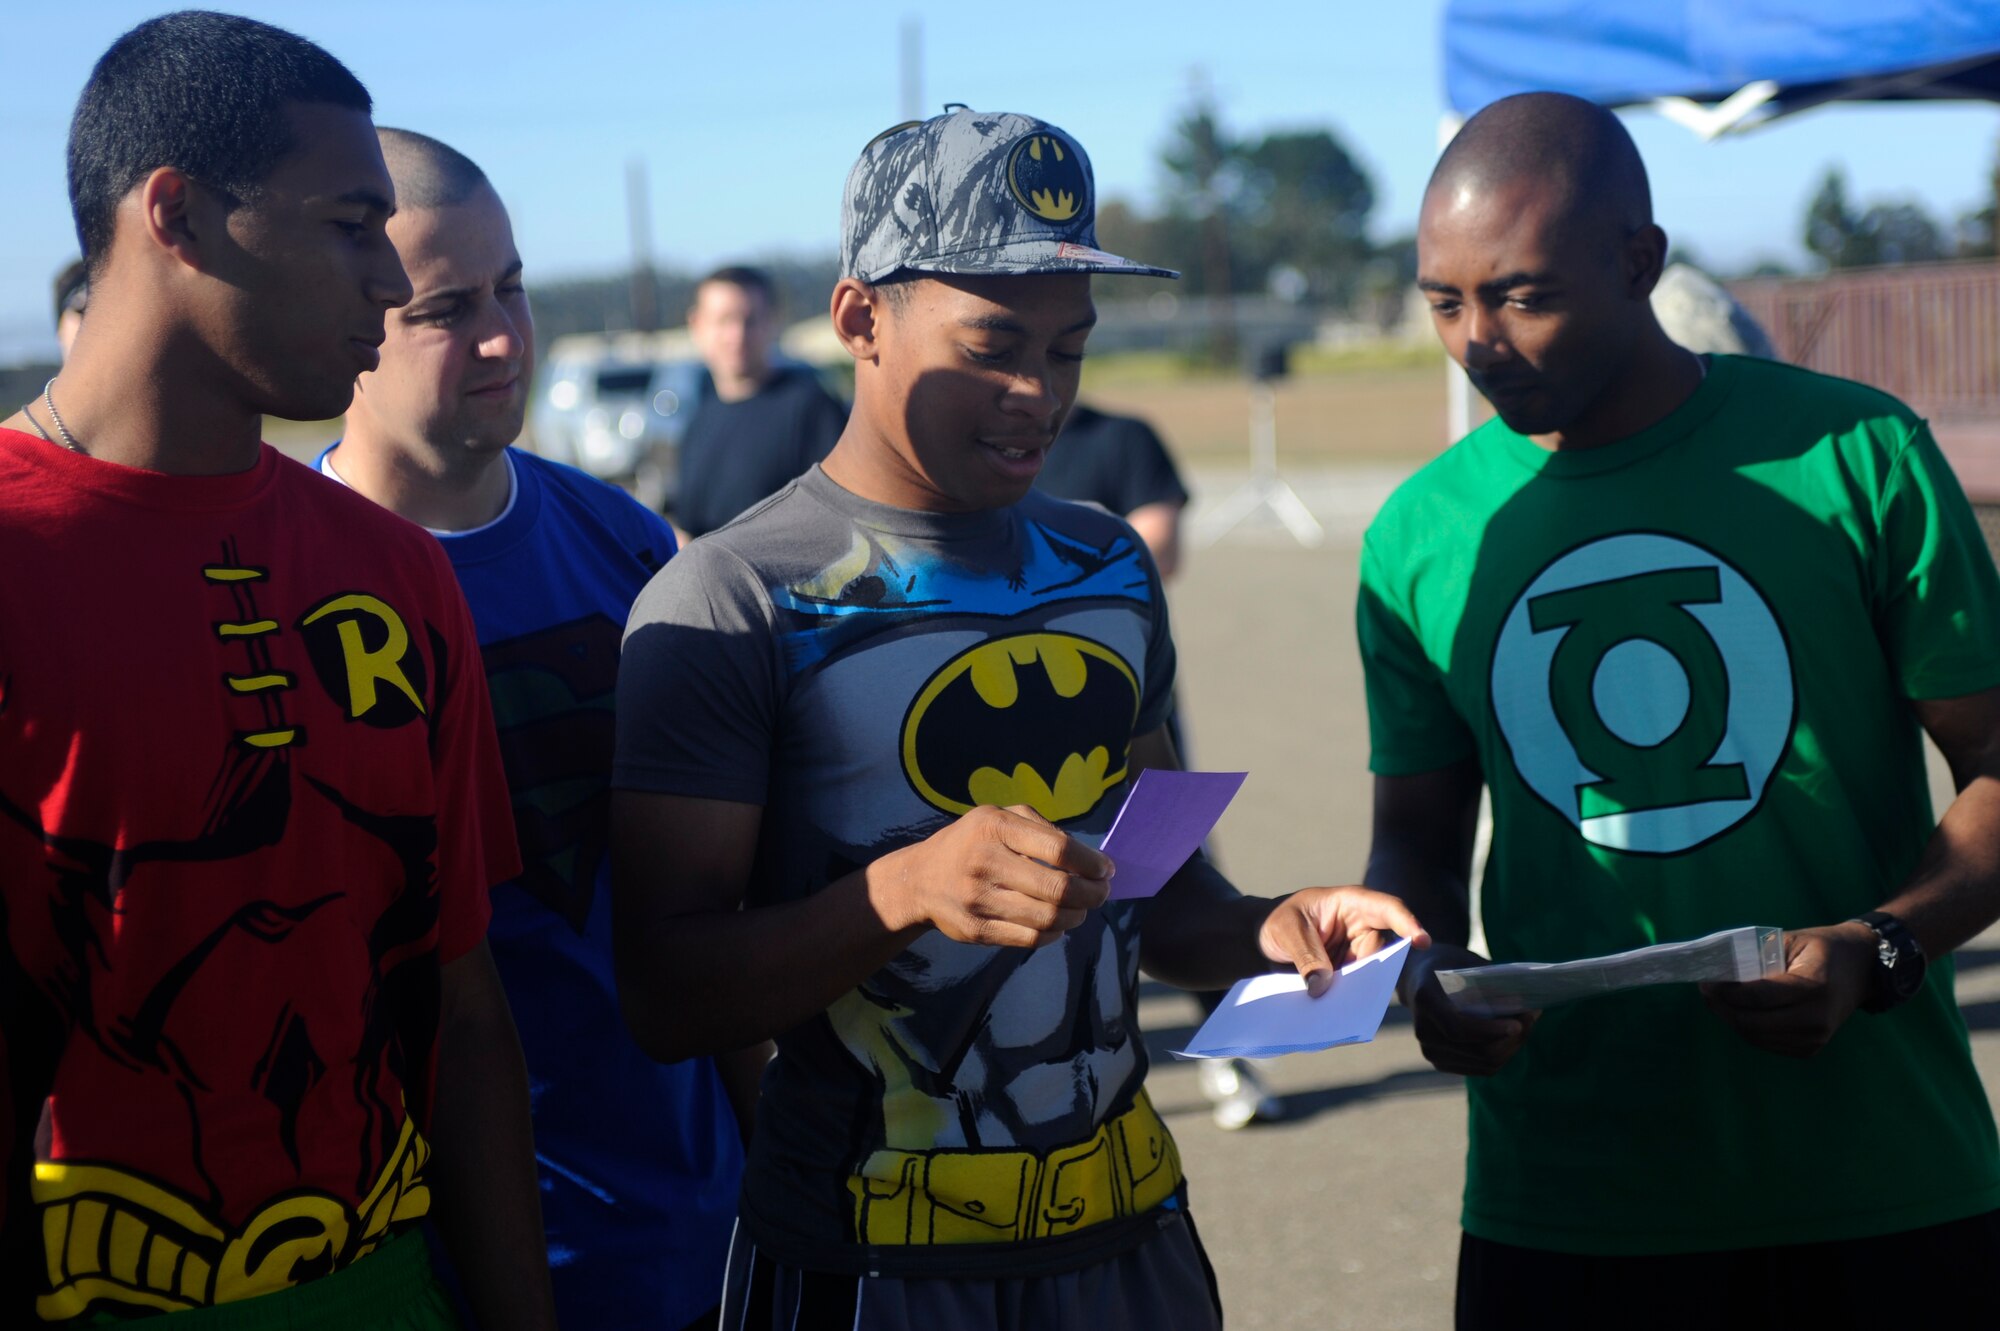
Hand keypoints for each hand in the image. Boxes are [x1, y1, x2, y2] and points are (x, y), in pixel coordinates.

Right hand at [868, 805, 1110, 948]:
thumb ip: (1042, 829)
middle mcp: (985, 862)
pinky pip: (1030, 939)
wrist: (920, 879)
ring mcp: (979, 899)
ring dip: (1077, 916)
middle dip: (1092, 894)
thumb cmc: (973, 842)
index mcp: (995, 827)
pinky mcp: (976, 930)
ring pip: (1048, 919)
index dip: (1091, 863)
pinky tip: (1058, 924)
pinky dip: (1054, 934)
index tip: (1106, 870)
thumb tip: (1090, 859)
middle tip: (1102, 893)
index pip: (1059, 849)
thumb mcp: (999, 817)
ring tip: (1082, 909)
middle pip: (1058, 889)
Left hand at [1257, 886, 1429, 996]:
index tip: (1421, 941)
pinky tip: (1332, 1016)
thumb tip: (1323, 987)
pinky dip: (1346, 1001)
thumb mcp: (1287, 932)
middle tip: (1358, 994)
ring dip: (1358, 992)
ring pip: (1369, 976)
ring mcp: (1354, 954)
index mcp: (1350, 904)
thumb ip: (1306, 956)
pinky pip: (1354, 990)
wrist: (1261, 939)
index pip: (1386, 909)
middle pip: (1380, 952)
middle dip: (1373, 974)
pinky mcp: (1346, 975)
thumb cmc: (1276, 922)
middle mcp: (1360, 929)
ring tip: (1340, 1010)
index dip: (1407, 923)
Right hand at [1400, 944, 1537, 1076]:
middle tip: (1531, 1018)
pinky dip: (1504, 1054)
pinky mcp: (1442, 1063)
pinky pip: (1483, 1068)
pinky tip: (1513, 1035)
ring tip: (1526, 1024)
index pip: (1458, 1028)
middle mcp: (1423, 1031)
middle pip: (1478, 1051)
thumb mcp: (1468, 964)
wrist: (1420, 979)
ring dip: (1512, 1047)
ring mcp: (1431, 1051)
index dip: (1491, 1030)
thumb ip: (1492, 983)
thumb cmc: (1450, 965)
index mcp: (1425, 1000)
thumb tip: (1524, 1002)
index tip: (1518, 1024)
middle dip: (1512, 1040)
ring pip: (1485, 1063)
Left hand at [1701, 922, 1875, 1057]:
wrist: (1862, 969)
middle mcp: (1816, 1019)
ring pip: (1756, 1037)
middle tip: (1706, 990)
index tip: (1707, 980)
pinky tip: (1739, 1012)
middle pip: (1752, 1023)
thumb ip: (1756, 957)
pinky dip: (1748, 1029)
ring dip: (1731, 1019)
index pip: (1758, 998)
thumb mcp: (1790, 941)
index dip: (1727, 992)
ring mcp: (1815, 1039)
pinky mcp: (1810, 1050)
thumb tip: (1719, 973)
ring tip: (1717, 1000)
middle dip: (1723, 1007)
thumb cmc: (1822, 949)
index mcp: (1813, 988)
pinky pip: (1767, 1043)